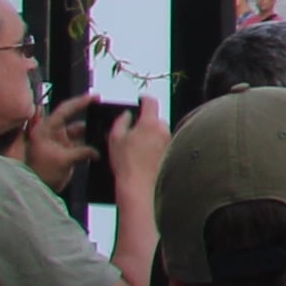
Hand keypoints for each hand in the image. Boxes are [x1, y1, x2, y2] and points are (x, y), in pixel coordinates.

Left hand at [20, 100, 102, 198]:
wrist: (37, 189)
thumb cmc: (41, 173)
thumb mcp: (63, 160)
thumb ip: (82, 152)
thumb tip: (96, 151)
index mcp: (46, 129)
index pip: (64, 110)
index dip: (80, 102)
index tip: (94, 97)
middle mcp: (52, 132)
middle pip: (73, 119)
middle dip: (88, 116)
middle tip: (102, 110)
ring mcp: (58, 141)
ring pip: (78, 132)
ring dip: (90, 134)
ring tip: (103, 134)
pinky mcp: (64, 151)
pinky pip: (80, 144)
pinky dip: (89, 146)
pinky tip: (98, 148)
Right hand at [104, 97, 169, 220]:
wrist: (138, 186)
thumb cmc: (126, 163)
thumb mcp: (115, 138)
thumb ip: (121, 121)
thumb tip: (127, 115)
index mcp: (150, 123)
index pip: (151, 102)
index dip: (144, 99)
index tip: (140, 100)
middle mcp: (163, 130)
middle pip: (155, 118)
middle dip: (145, 121)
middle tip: (132, 130)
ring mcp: (168, 142)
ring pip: (158, 131)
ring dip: (149, 133)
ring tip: (135, 146)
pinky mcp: (169, 152)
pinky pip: (161, 142)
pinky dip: (153, 144)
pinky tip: (142, 155)